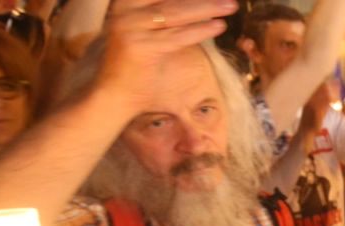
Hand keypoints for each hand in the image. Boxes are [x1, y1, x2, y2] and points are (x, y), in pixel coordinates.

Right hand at [97, 0, 236, 113]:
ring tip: (230, 7)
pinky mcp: (141, 46)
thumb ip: (166, 20)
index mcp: (126, 7)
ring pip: (176, 13)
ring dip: (206, 8)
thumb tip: (196, 8)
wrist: (114, 97)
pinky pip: (178, 36)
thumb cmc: (134, 70)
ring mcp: (131, 27)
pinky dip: (201, 30)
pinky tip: (219, 26)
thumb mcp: (148, 36)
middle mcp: (126, 12)